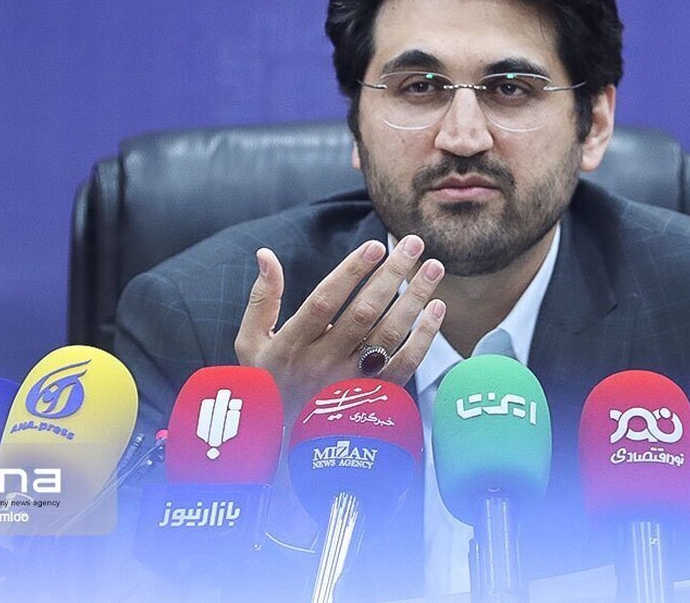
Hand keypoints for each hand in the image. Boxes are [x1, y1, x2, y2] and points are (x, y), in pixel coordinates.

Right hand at [234, 235, 445, 417]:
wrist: (284, 445)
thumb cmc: (269, 383)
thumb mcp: (252, 343)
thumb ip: (263, 298)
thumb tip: (265, 254)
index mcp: (290, 346)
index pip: (324, 302)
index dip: (350, 273)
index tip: (375, 246)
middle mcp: (321, 364)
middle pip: (363, 313)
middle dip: (391, 275)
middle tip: (413, 243)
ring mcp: (350, 383)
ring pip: (389, 335)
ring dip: (415, 298)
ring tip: (433, 267)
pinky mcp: (374, 398)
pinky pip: (406, 365)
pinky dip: (424, 337)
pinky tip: (437, 309)